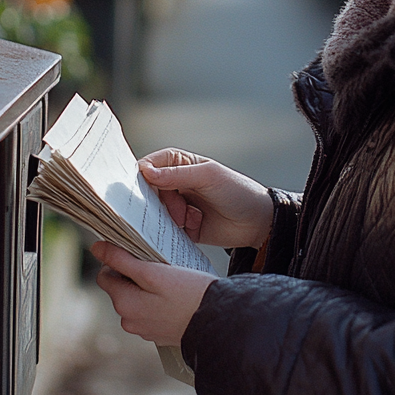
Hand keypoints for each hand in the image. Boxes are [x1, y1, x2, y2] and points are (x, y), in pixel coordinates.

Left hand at [92, 241, 216, 345]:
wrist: (218, 321)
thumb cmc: (189, 294)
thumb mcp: (153, 271)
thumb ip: (122, 260)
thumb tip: (96, 248)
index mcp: (124, 304)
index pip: (105, 276)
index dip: (118, 261)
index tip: (138, 253)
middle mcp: (129, 321)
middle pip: (121, 288)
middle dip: (135, 274)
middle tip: (159, 264)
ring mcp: (145, 330)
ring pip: (137, 299)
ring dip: (147, 288)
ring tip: (170, 279)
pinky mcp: (160, 333)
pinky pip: (152, 311)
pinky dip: (158, 301)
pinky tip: (176, 294)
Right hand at [139, 148, 272, 249]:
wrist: (257, 223)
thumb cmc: (237, 191)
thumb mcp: (208, 177)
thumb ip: (176, 175)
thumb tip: (145, 172)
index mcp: (181, 164)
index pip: (150, 165)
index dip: (141, 175)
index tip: (136, 188)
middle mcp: (176, 183)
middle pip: (148, 191)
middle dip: (158, 201)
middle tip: (177, 209)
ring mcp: (178, 205)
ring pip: (154, 212)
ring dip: (170, 216)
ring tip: (191, 219)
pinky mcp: (182, 227)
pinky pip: (164, 230)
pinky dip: (173, 230)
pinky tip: (193, 227)